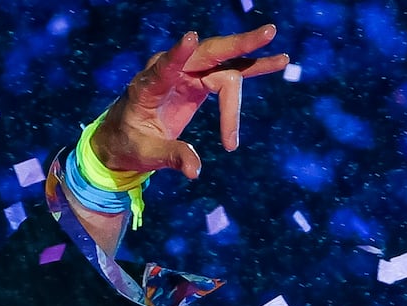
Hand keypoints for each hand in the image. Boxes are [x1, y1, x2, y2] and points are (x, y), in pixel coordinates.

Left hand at [92, 25, 288, 179]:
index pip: (164, 67)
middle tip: (267, 34)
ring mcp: (187, 74)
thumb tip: (195, 170)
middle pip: (207, 53)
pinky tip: (278, 62)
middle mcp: (170, 73)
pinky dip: (252, 69)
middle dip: (238, 45)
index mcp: (148, 87)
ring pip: (224, 65)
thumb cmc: (129, 144)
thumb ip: (171, 157)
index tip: (190, 38)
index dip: (177, 55)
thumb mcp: (146, 154)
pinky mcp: (199, 81)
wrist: (124, 139)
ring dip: (253, 61)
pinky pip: (230, 74)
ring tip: (282, 59)